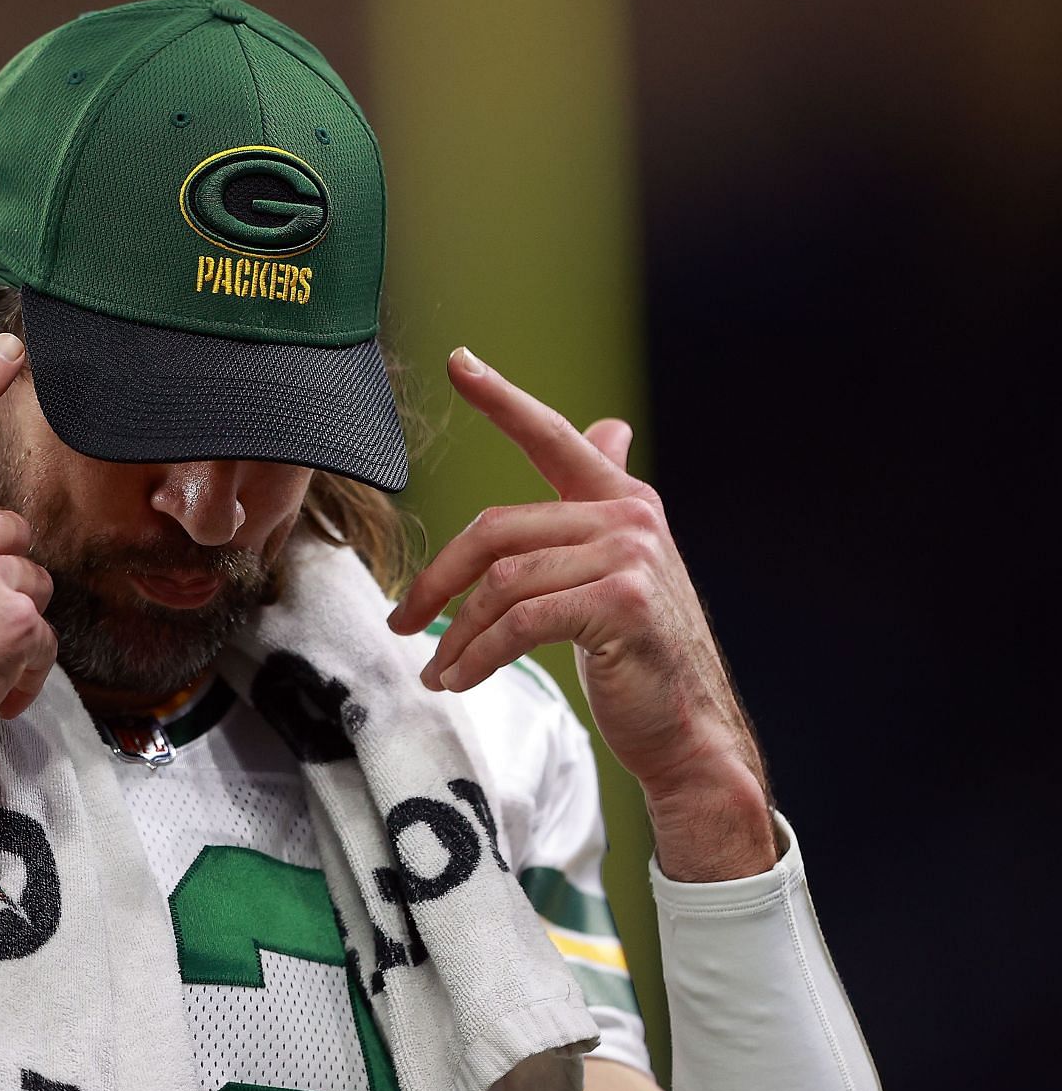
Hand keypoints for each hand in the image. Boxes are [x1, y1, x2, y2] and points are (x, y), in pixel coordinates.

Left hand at [387, 348, 765, 807]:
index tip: (459, 362)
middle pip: (496, 530)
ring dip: (456, 633)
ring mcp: (628, 557)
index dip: (502, 399)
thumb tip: (607, 430)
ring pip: (502, 582)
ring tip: (436, 668)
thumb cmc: (639, 652)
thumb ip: (600, 503)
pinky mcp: (619, 603)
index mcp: (622, 499)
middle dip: (438, 580)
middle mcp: (628, 517)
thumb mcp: (619, 566)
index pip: (553, 436)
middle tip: (402, 619)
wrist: (687, 727)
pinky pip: (520, 623)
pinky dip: (478, 655)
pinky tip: (460, 678)